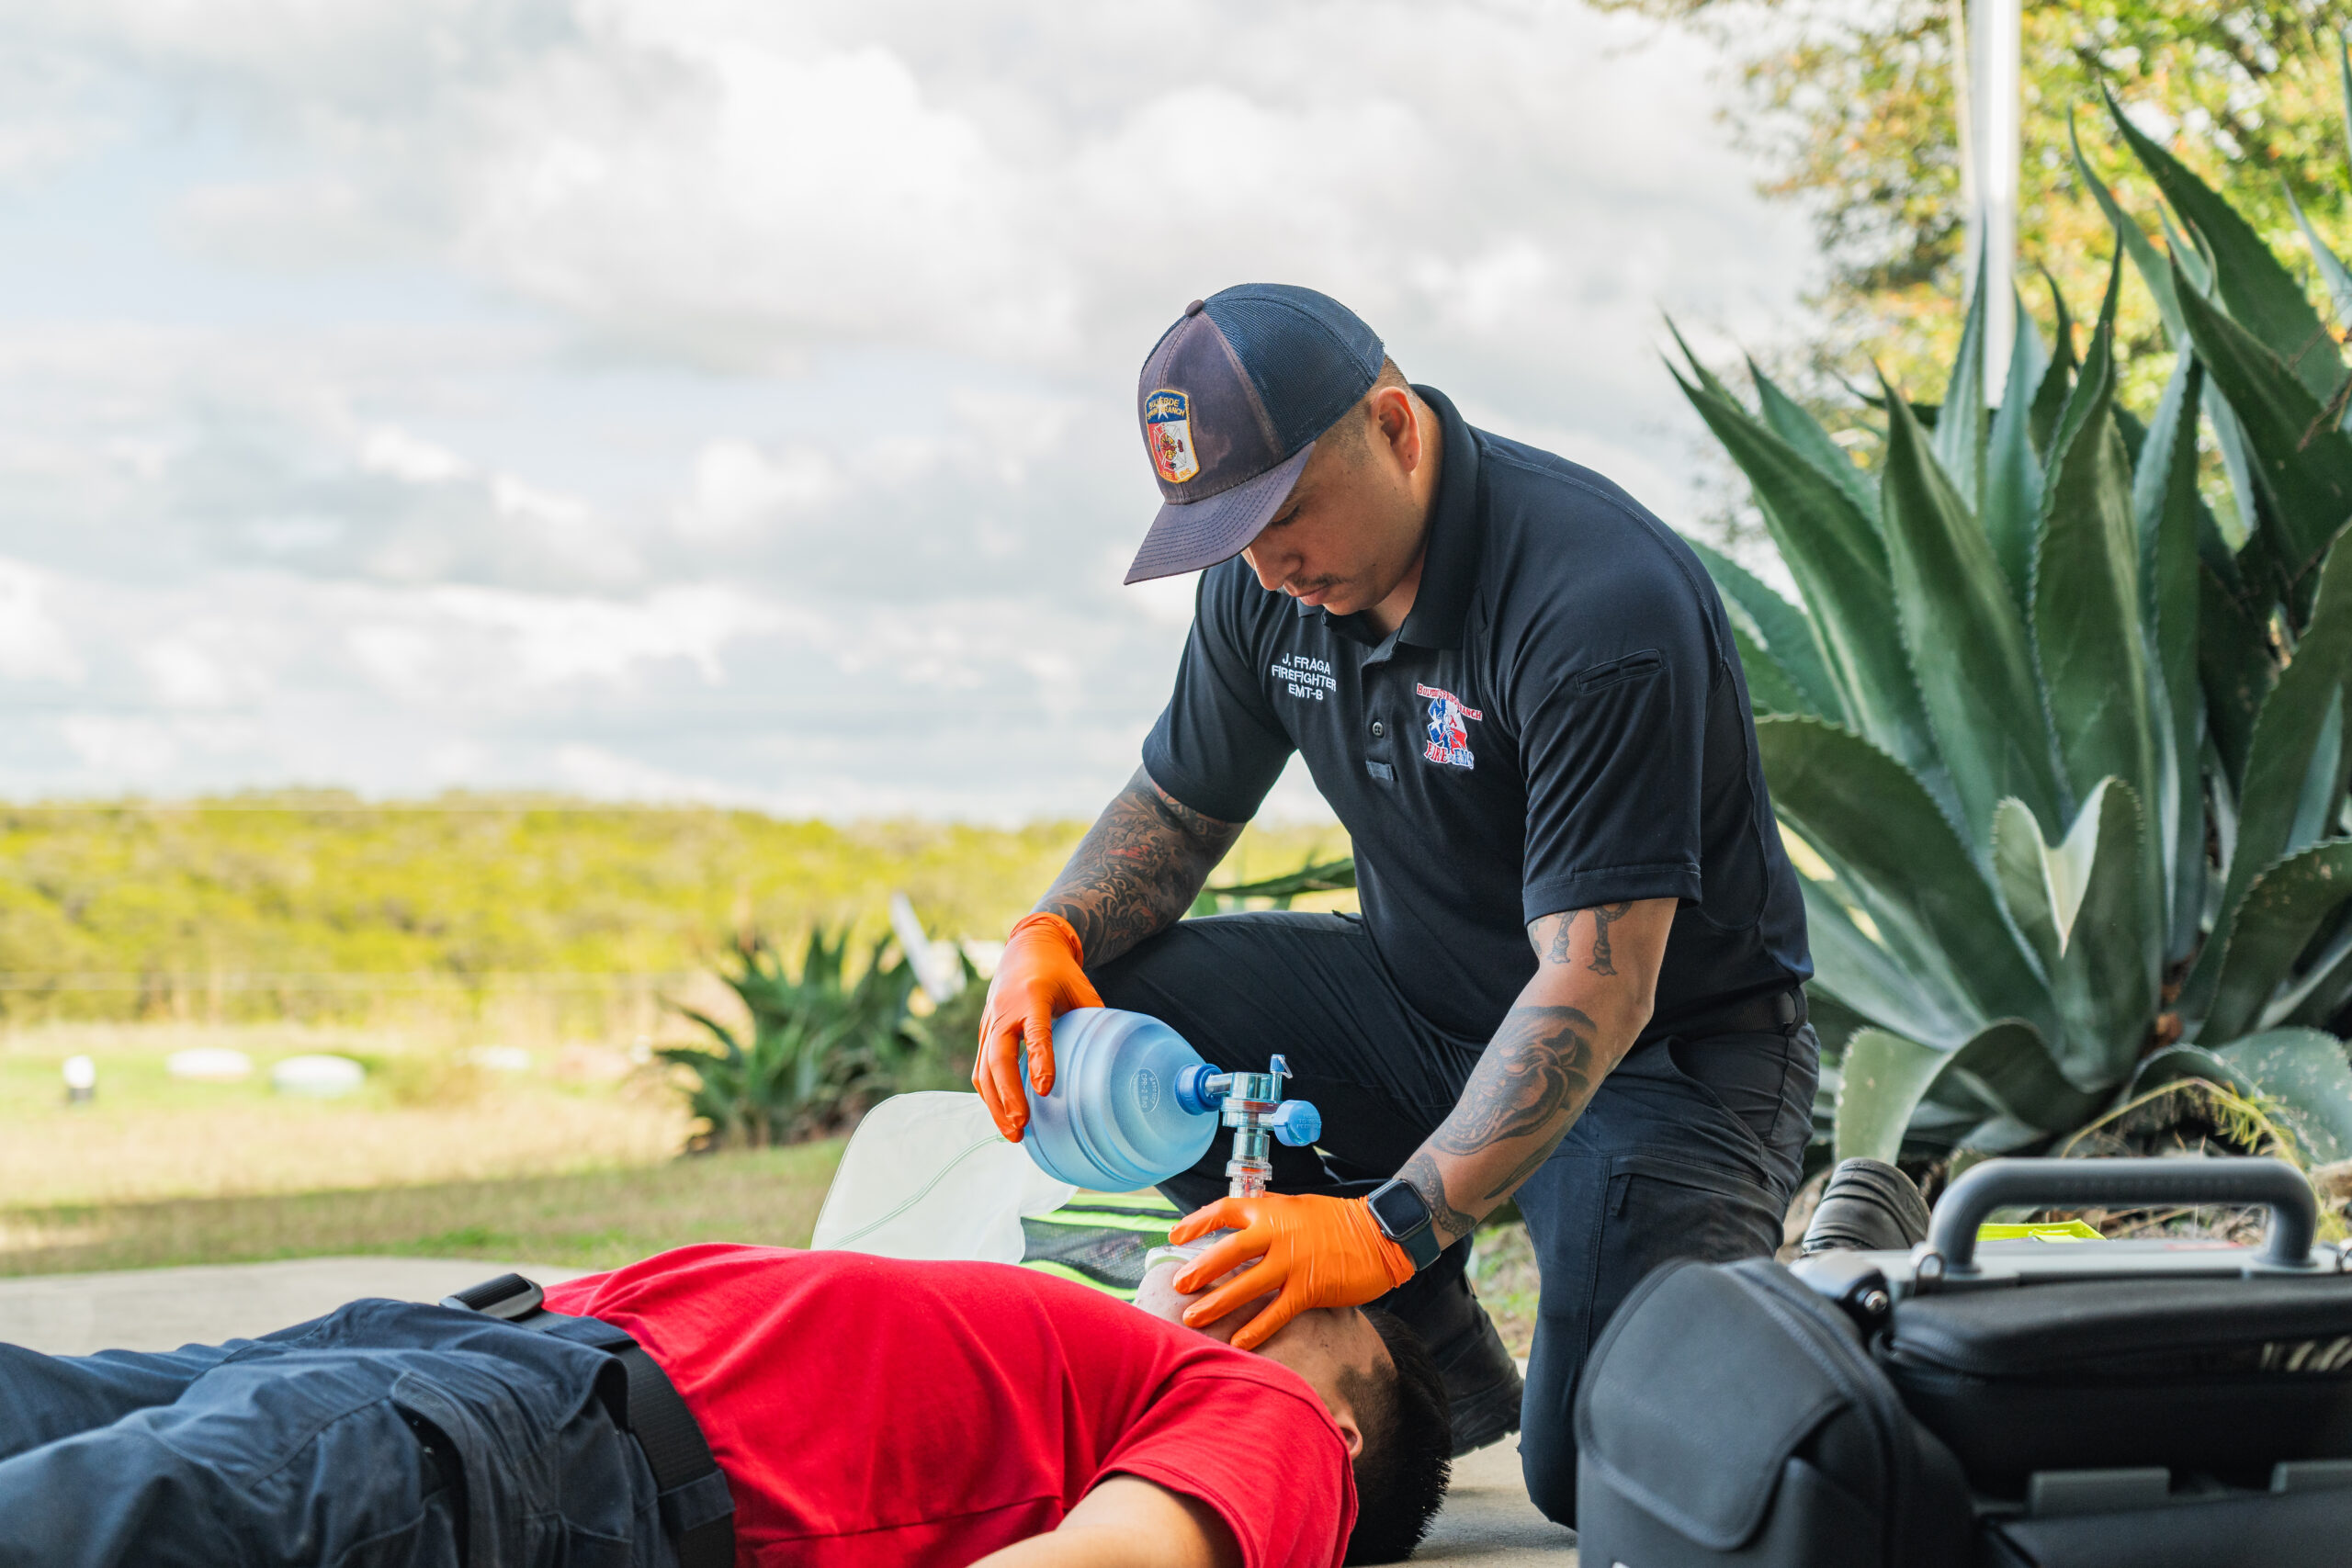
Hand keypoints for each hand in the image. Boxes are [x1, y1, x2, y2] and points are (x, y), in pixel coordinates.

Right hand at [974, 912, 1101, 1141]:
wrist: (1027, 946)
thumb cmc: (1059, 971)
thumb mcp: (1081, 988)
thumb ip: (1094, 1020)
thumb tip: (1115, 1059)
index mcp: (1032, 996)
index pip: (1035, 1032)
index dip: (1039, 1060)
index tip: (1046, 1089)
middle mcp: (1004, 1011)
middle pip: (998, 1057)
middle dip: (1007, 1095)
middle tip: (1022, 1125)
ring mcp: (990, 1023)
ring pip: (983, 1069)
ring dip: (995, 1105)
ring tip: (1014, 1134)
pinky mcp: (984, 1034)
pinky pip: (981, 1069)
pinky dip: (990, 1095)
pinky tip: (1004, 1117)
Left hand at [1168, 1193, 1413, 1350]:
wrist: (1380, 1233)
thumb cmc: (1339, 1221)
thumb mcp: (1297, 1208)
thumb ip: (1269, 1219)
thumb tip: (1240, 1234)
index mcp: (1272, 1209)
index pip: (1225, 1210)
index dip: (1198, 1222)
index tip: (1176, 1235)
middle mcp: (1278, 1233)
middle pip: (1228, 1252)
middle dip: (1200, 1269)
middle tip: (1178, 1285)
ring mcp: (1293, 1261)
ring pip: (1246, 1284)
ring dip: (1218, 1303)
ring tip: (1194, 1318)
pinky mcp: (1310, 1288)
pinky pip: (1276, 1312)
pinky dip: (1256, 1329)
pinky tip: (1239, 1342)